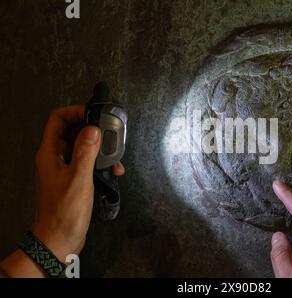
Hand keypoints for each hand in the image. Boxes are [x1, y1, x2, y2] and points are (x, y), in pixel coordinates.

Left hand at [0, 105, 124, 276]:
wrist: (60, 240)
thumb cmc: (66, 210)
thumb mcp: (78, 178)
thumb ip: (85, 152)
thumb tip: (93, 128)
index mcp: (50, 153)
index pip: (58, 119)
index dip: (75, 112)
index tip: (95, 115)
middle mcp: (56, 157)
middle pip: (72, 131)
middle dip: (93, 130)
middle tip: (111, 134)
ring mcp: (65, 169)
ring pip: (82, 147)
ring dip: (100, 149)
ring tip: (116, 157)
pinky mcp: (74, 180)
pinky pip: (87, 162)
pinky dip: (101, 163)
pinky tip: (114, 171)